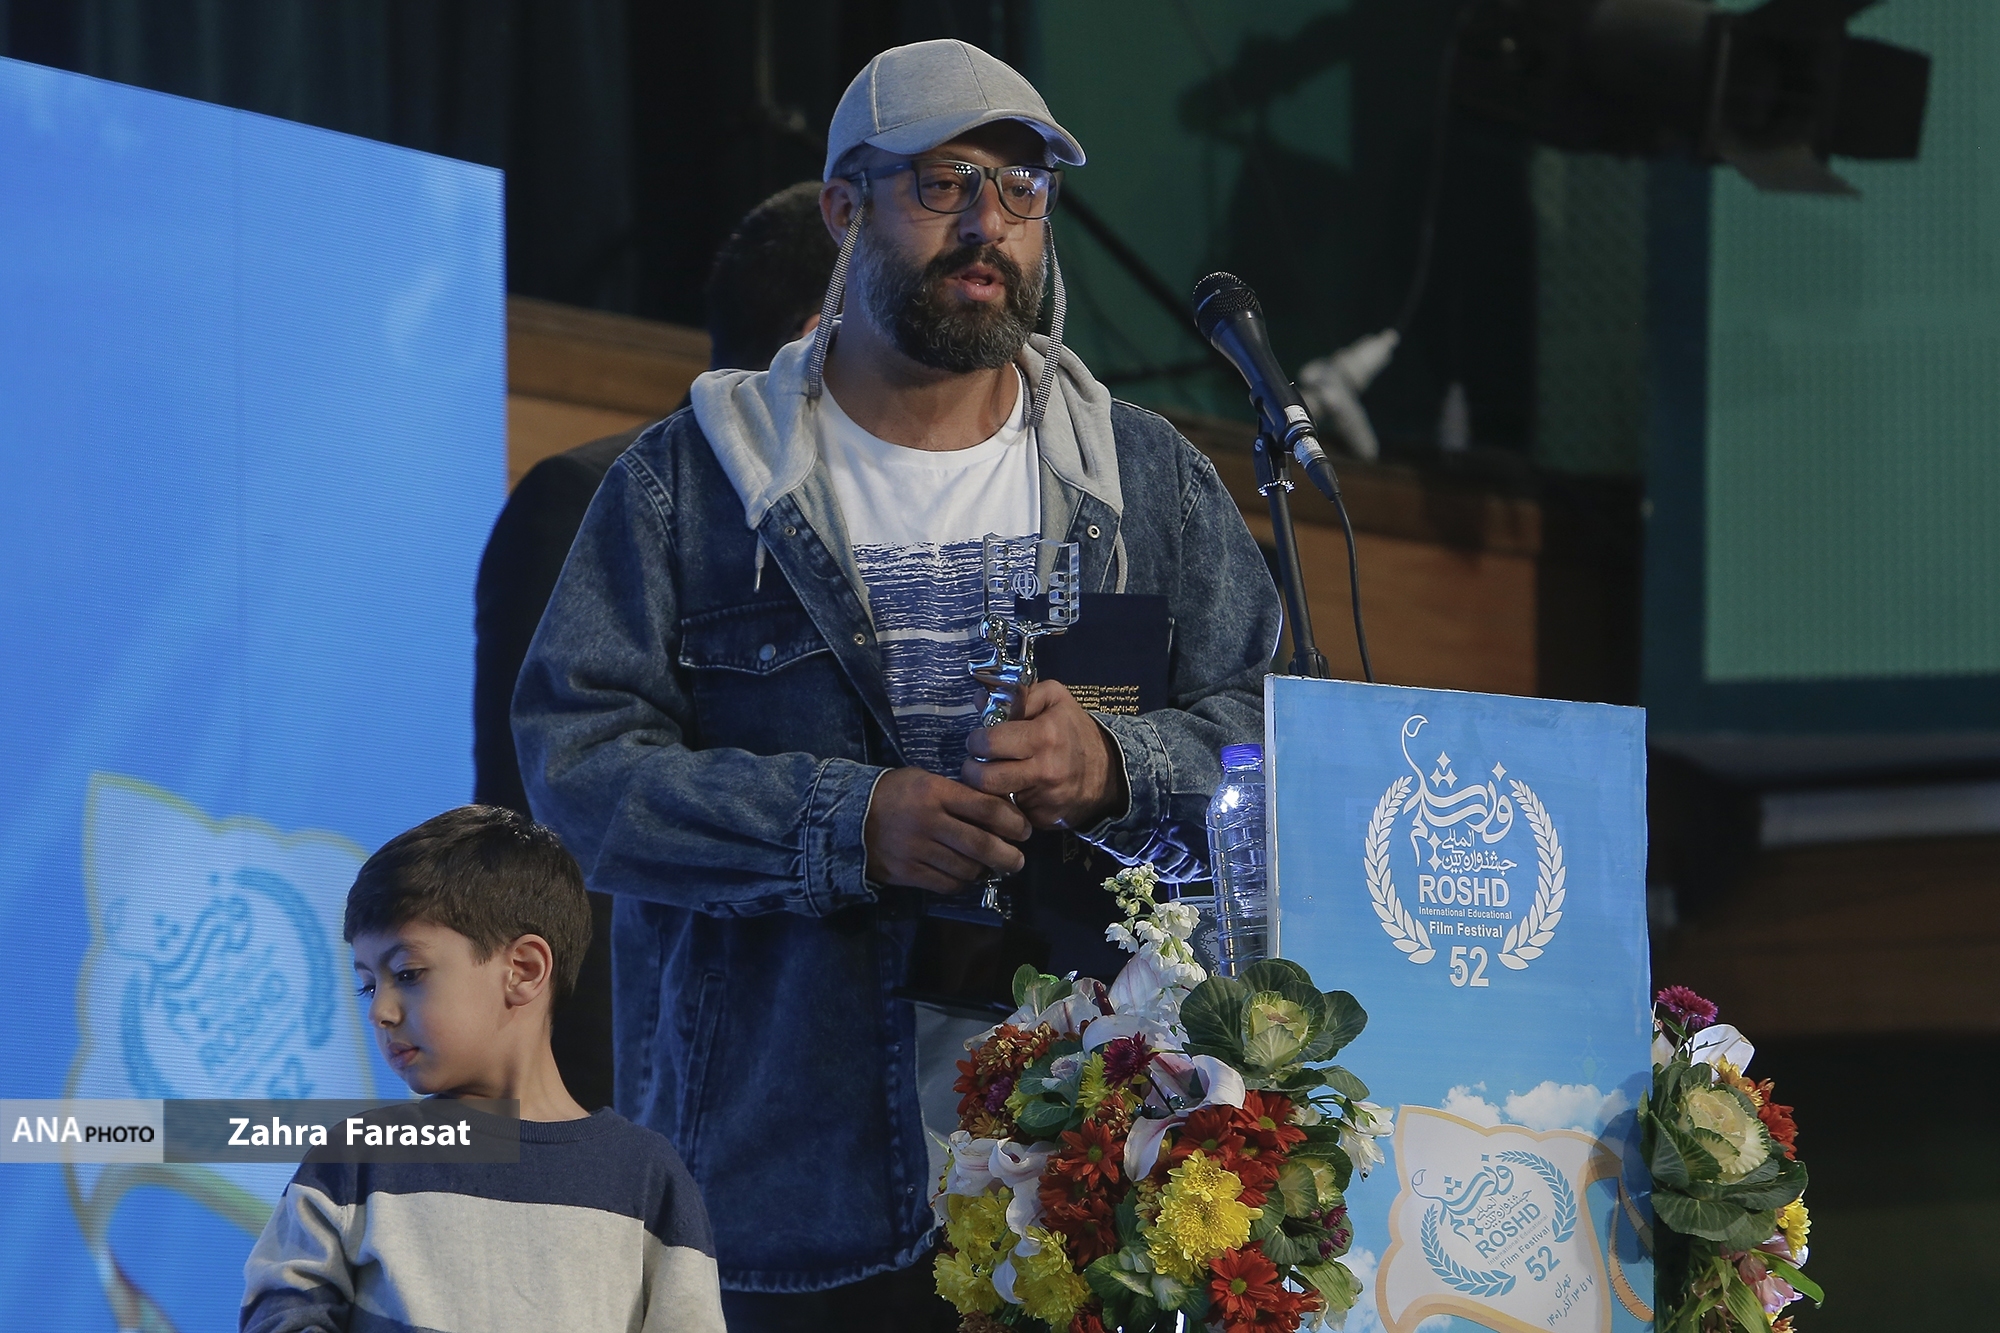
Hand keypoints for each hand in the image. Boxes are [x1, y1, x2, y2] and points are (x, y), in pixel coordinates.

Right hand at [864, 766, 1030, 893]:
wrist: (850, 816)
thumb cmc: (895, 793)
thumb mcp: (926, 780)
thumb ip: (958, 795)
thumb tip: (996, 813)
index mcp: (936, 792)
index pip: (986, 808)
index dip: (1012, 822)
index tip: (1024, 831)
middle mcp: (929, 822)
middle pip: (981, 844)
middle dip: (1007, 856)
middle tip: (1018, 860)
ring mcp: (917, 850)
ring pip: (966, 868)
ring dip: (984, 871)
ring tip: (991, 868)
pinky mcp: (907, 872)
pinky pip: (946, 884)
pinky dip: (962, 883)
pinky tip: (966, 876)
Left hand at [961, 681, 1128, 830]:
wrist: (1108, 773)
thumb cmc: (1074, 731)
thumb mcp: (1055, 699)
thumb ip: (1019, 696)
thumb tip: (981, 699)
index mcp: (1045, 736)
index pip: (990, 743)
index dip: (978, 740)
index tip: (980, 740)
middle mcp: (1045, 770)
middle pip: (985, 778)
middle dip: (972, 770)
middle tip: (978, 762)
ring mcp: (1045, 799)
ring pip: (992, 799)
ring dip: (984, 790)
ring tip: (990, 777)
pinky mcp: (1043, 820)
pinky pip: (1009, 813)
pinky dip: (1004, 804)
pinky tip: (1012, 792)